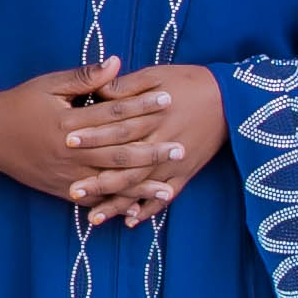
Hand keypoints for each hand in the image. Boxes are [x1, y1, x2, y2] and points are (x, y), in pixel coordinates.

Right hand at [0, 62, 173, 209]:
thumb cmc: (19, 105)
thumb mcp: (48, 85)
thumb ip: (84, 77)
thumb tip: (117, 63)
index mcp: (68, 123)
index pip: (113, 113)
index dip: (142, 105)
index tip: (168, 98)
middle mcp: (69, 152)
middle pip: (118, 152)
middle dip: (152, 152)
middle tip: (180, 148)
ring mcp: (66, 175)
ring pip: (110, 182)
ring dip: (141, 187)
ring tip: (169, 190)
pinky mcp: (61, 190)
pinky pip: (93, 200)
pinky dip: (115, 205)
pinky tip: (136, 209)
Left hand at [74, 63, 223, 225]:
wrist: (231, 99)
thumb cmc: (188, 82)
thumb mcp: (156, 75)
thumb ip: (126, 86)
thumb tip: (98, 91)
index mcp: (153, 116)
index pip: (117, 128)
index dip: (93, 135)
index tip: (67, 141)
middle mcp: (162, 143)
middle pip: (126, 164)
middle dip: (99, 180)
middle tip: (72, 191)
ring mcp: (175, 162)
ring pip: (142, 187)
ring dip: (118, 203)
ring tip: (93, 219)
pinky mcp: (186, 174)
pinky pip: (166, 196)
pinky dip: (149, 209)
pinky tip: (130, 221)